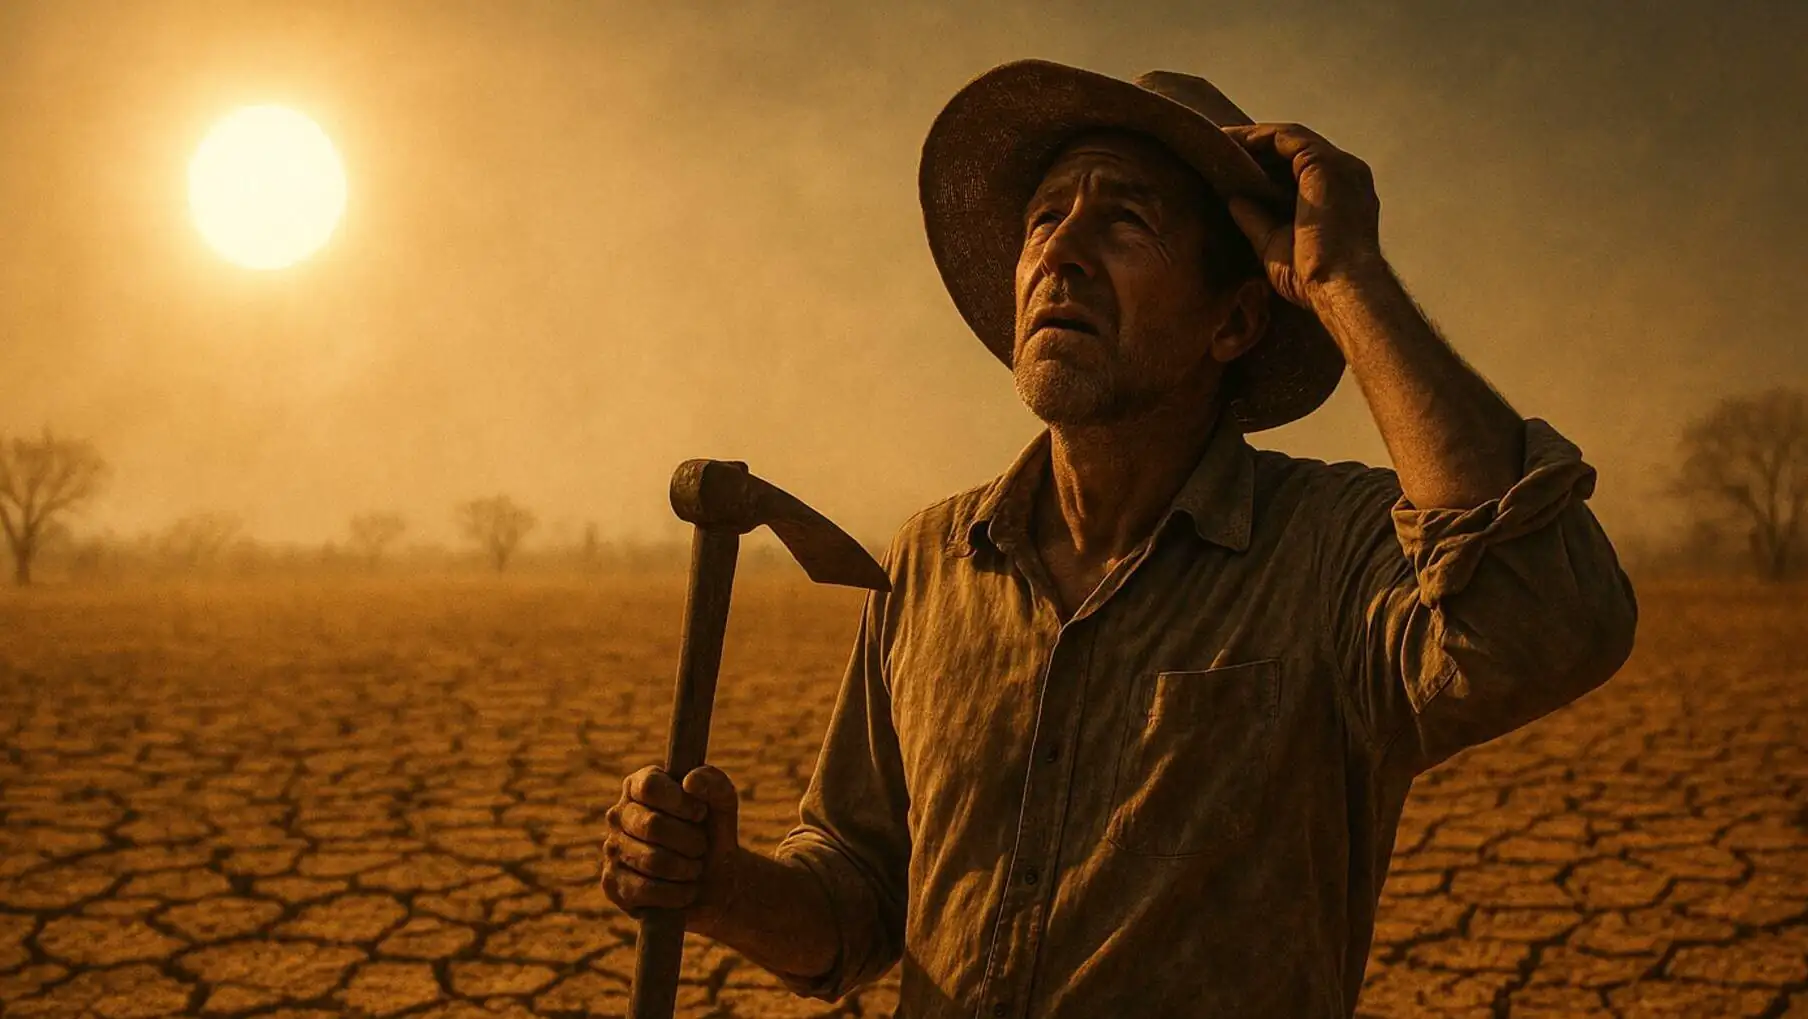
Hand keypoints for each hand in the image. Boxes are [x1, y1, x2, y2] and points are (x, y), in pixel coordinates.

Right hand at [601, 764, 742, 929]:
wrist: (714, 883)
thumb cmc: (712, 836)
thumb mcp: (723, 806)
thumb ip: (715, 784)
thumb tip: (690, 780)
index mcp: (638, 786)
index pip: (650, 786)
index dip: (682, 803)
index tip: (700, 814)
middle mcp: (618, 814)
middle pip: (653, 825)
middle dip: (691, 841)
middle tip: (701, 847)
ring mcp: (612, 850)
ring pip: (653, 860)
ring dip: (687, 868)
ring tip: (694, 868)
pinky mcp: (612, 885)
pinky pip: (646, 890)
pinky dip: (678, 893)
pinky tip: (685, 889)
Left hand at [1220, 123, 1387, 312]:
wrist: (1340, 287)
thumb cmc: (1314, 278)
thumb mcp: (1275, 246)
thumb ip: (1257, 221)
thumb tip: (1234, 201)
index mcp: (1338, 196)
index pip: (1298, 170)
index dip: (1264, 165)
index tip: (1231, 167)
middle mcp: (1344, 175)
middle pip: (1294, 150)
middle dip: (1256, 147)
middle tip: (1219, 147)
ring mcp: (1339, 166)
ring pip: (1290, 139)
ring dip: (1253, 138)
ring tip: (1220, 140)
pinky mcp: (1325, 162)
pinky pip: (1287, 138)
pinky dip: (1258, 137)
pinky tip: (1232, 141)